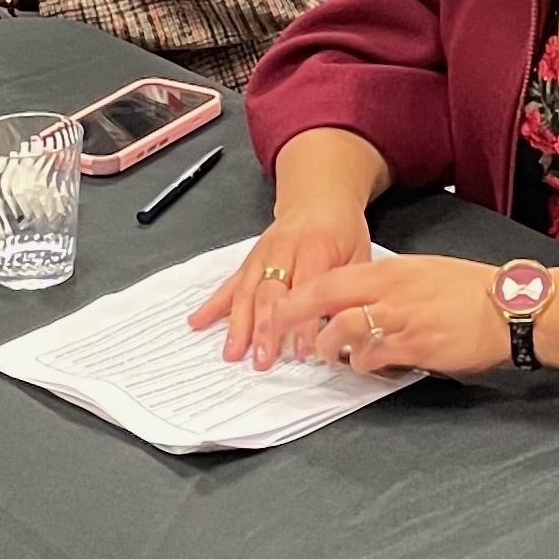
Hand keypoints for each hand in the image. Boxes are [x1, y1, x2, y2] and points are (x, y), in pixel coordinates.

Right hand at [190, 203, 373, 368]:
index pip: (306, 289)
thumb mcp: (359, 253)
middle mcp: (284, 251)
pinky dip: (212, 304)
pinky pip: (229, 283)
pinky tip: (198, 321)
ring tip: (232, 352)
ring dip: (238, 324)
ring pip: (246, 291)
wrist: (319, 199)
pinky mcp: (250, 260)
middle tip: (262, 359)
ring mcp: (262, 256)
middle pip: (270, 292)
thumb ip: (349, 288)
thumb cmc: (341, 230)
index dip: (303, 322)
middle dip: (264, 329)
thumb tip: (343, 327)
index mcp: (316, 248)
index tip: (302, 350)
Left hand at [283, 256, 511, 375]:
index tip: (278, 309)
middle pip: (326, 302)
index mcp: (390, 271)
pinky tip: (371, 364)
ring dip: (331, 349)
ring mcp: (401, 320)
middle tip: (286, 338)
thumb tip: (355, 300)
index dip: (298, 297)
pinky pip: (373, 358)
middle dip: (296, 321)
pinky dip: (363, 364)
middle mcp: (390, 292)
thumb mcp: (420, 273)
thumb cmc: (469, 290)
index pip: (330, 280)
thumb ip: (385, 285)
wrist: (508, 307)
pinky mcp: (415, 348)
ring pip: (344, 333)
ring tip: (333, 356)